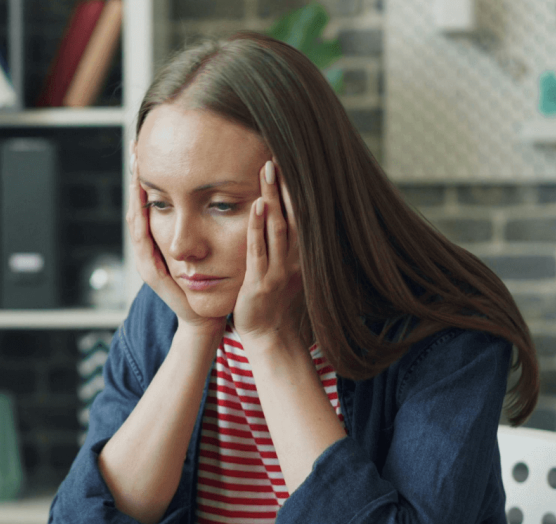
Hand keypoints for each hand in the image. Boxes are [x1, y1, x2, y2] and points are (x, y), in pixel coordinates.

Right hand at [126, 154, 223, 334]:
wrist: (203, 317)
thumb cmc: (208, 283)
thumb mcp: (203, 247)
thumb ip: (201, 226)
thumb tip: (214, 193)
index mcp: (159, 240)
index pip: (149, 202)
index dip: (146, 177)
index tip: (146, 149)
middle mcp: (147, 248)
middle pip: (136, 205)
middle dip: (135, 177)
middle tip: (134, 148)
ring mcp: (145, 260)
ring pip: (135, 220)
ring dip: (134, 195)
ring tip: (136, 169)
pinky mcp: (151, 271)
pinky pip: (141, 241)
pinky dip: (140, 221)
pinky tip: (141, 203)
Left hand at [232, 160, 306, 346]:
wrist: (270, 337)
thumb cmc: (273, 301)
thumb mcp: (284, 268)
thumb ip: (284, 243)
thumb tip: (280, 213)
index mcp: (300, 254)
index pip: (300, 214)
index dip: (295, 188)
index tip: (288, 161)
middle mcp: (294, 259)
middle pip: (293, 214)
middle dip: (285, 185)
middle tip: (277, 155)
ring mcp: (279, 271)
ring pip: (278, 228)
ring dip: (272, 198)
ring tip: (267, 170)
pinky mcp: (261, 283)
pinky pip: (259, 251)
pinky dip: (257, 228)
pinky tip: (255, 207)